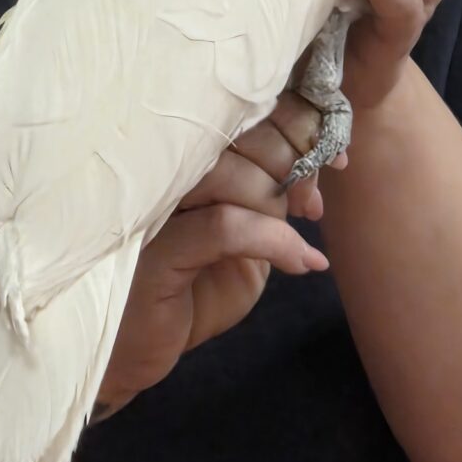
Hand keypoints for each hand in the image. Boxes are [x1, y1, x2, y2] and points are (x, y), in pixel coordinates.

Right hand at [93, 96, 330, 418]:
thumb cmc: (185, 293)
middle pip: (240, 133)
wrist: (128, 353)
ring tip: (302, 237)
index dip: (298, 122)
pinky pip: (226, 226)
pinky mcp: (153, 252)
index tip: (334, 156)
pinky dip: (275, 242)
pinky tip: (302, 264)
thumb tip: (316, 162)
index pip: (242, 109)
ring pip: (231, 174)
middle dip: (295, 160)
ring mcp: (150, 206)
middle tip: (310, 203)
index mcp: (182, 157)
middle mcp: (160, 169)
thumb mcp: (243, 241)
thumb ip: (268, 197)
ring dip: (279, 203)